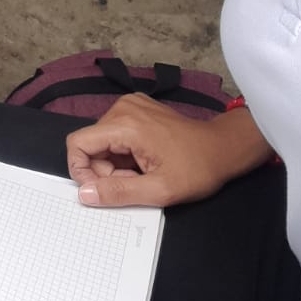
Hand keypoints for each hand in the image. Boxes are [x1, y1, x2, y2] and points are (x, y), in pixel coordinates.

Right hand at [66, 94, 266, 208]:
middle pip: (91, 143)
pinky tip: (145, 161)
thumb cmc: (197, 169)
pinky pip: (114, 134)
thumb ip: (118, 193)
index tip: (104, 190)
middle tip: (135, 183)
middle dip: (105, 171)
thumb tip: (84, 194)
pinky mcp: (137, 109)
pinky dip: (123, 153)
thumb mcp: (159, 190)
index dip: (82, 171)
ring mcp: (131, 106)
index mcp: (125, 124)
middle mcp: (123, 108)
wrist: (223, 148)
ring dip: (115, 164)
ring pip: (102, 141)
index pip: (77, 143)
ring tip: (143, 173)